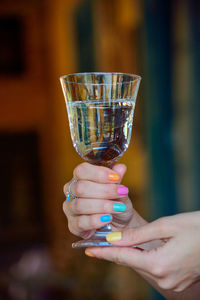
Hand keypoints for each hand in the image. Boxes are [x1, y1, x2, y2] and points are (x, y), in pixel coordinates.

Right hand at [63, 162, 134, 238]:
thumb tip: (120, 168)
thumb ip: (117, 179)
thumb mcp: (120, 189)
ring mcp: (70, 209)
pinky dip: (96, 220)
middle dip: (104, 190)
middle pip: (80, 187)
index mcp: (80, 177)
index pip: (81, 170)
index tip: (116, 178)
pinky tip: (108, 218)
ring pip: (80, 205)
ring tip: (118, 208)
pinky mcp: (73, 226)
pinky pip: (80, 223)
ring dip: (102, 206)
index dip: (99, 173)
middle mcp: (71, 191)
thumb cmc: (116, 202)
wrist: (121, 224)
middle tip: (121, 193)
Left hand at [85, 212, 199, 293]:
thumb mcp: (166, 225)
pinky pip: (152, 270)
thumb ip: (137, 235)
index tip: (87, 250)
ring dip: (129, 255)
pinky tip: (138, 248)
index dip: (104, 252)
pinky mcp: (176, 281)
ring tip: (116, 243)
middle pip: (131, 263)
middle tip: (100, 241)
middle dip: (115, 252)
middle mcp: (163, 279)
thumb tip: (114, 239)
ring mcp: (171, 283)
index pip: (123, 257)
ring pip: (141, 267)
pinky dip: (143, 259)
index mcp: (159, 264)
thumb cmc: (196, 227)